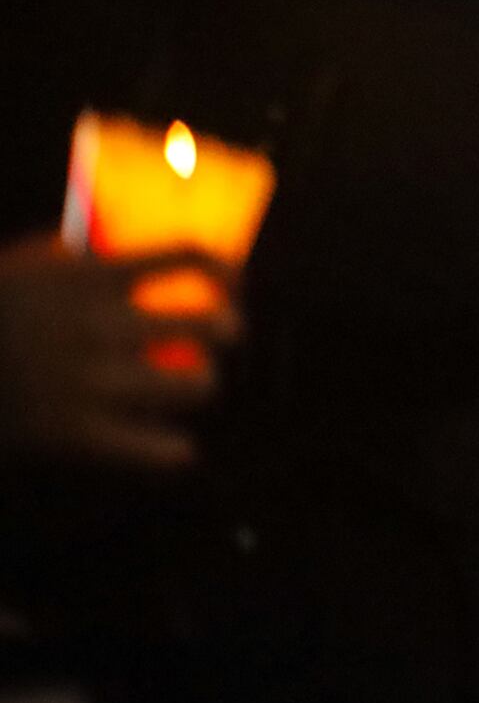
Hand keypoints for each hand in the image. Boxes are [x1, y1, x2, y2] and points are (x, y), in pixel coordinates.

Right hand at [0, 237, 239, 470]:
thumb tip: (115, 250)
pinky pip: (156, 450)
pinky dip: (173, 451)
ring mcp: (94, 382)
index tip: (234, 280)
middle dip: (227, 330)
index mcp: (92, 277)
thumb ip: (70, 256)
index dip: (225, 269)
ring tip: (192, 387)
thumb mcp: (19, 269)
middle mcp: (104, 326)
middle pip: (211, 324)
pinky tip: (177, 449)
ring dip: (200, 384)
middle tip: (225, 336)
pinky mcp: (77, 436)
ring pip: (196, 384)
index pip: (187, 258)